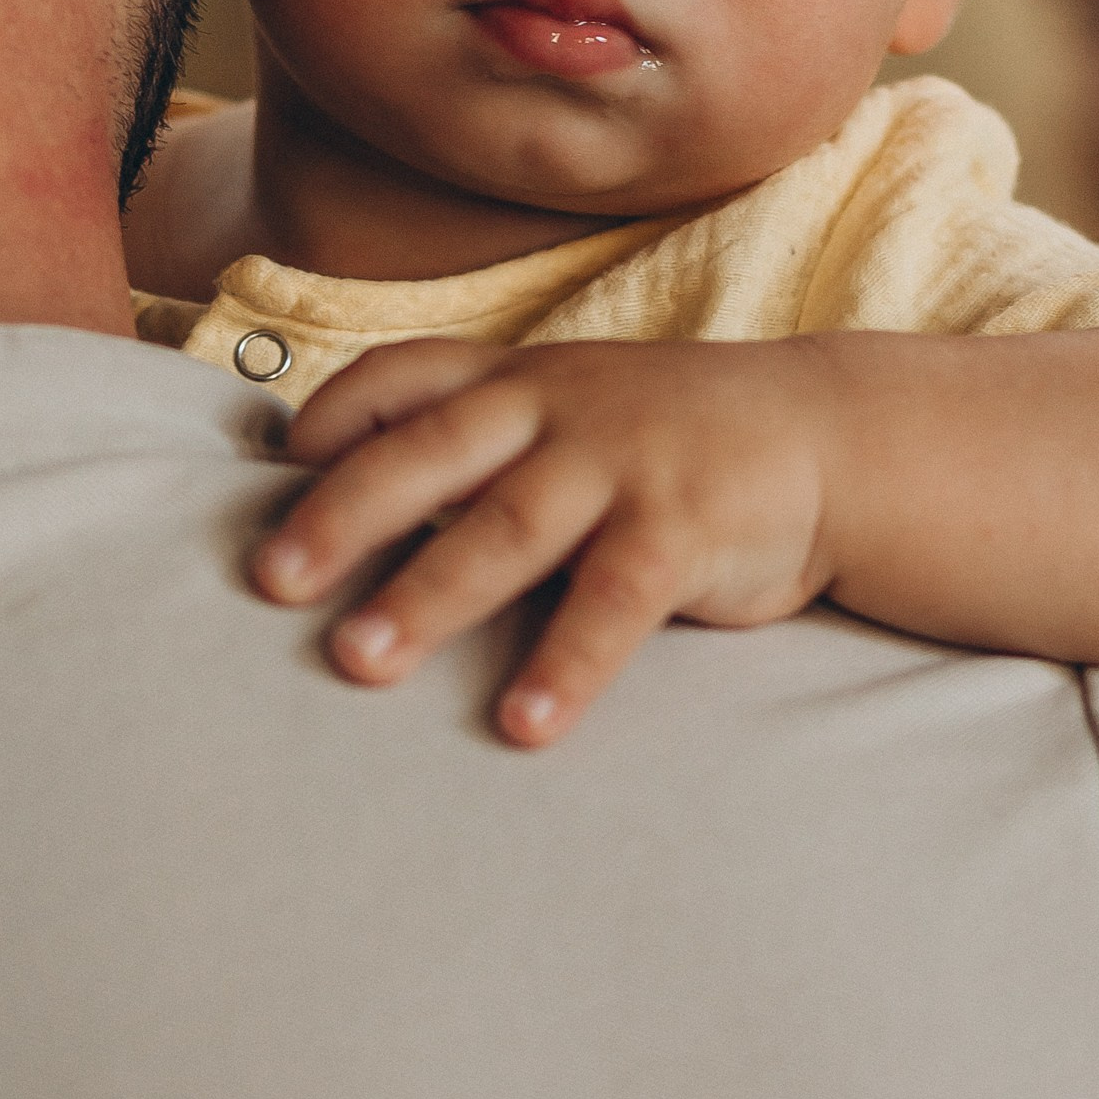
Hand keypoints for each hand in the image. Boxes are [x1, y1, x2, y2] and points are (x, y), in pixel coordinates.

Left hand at [249, 336, 845, 745]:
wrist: (827, 433)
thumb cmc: (667, 440)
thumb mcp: (571, 410)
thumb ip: (479, 448)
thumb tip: (350, 518)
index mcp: (516, 379)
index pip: (404, 376)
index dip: (336, 417)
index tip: (275, 464)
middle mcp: (555, 410)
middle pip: (428, 455)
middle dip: (343, 516)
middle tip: (271, 580)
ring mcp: (618, 465)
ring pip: (506, 530)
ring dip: (428, 597)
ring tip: (359, 660)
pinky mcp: (681, 527)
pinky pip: (612, 601)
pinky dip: (565, 663)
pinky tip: (522, 722)